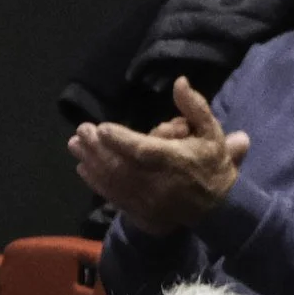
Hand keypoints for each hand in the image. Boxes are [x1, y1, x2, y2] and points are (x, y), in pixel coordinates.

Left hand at [68, 77, 249, 234]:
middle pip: (121, 166)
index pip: (143, 150)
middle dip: (97, 148)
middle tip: (81, 131)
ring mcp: (148, 201)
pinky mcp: (141, 213)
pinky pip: (114, 197)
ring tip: (75, 146)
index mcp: (175, 161)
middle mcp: (158, 183)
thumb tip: (179, 82)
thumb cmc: (213, 165)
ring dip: (92, 163)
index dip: (120, 140)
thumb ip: (195, 107)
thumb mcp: (212, 132)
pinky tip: (84, 169)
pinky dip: (97, 182)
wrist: (218, 209)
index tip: (101, 128)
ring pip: (114, 181)